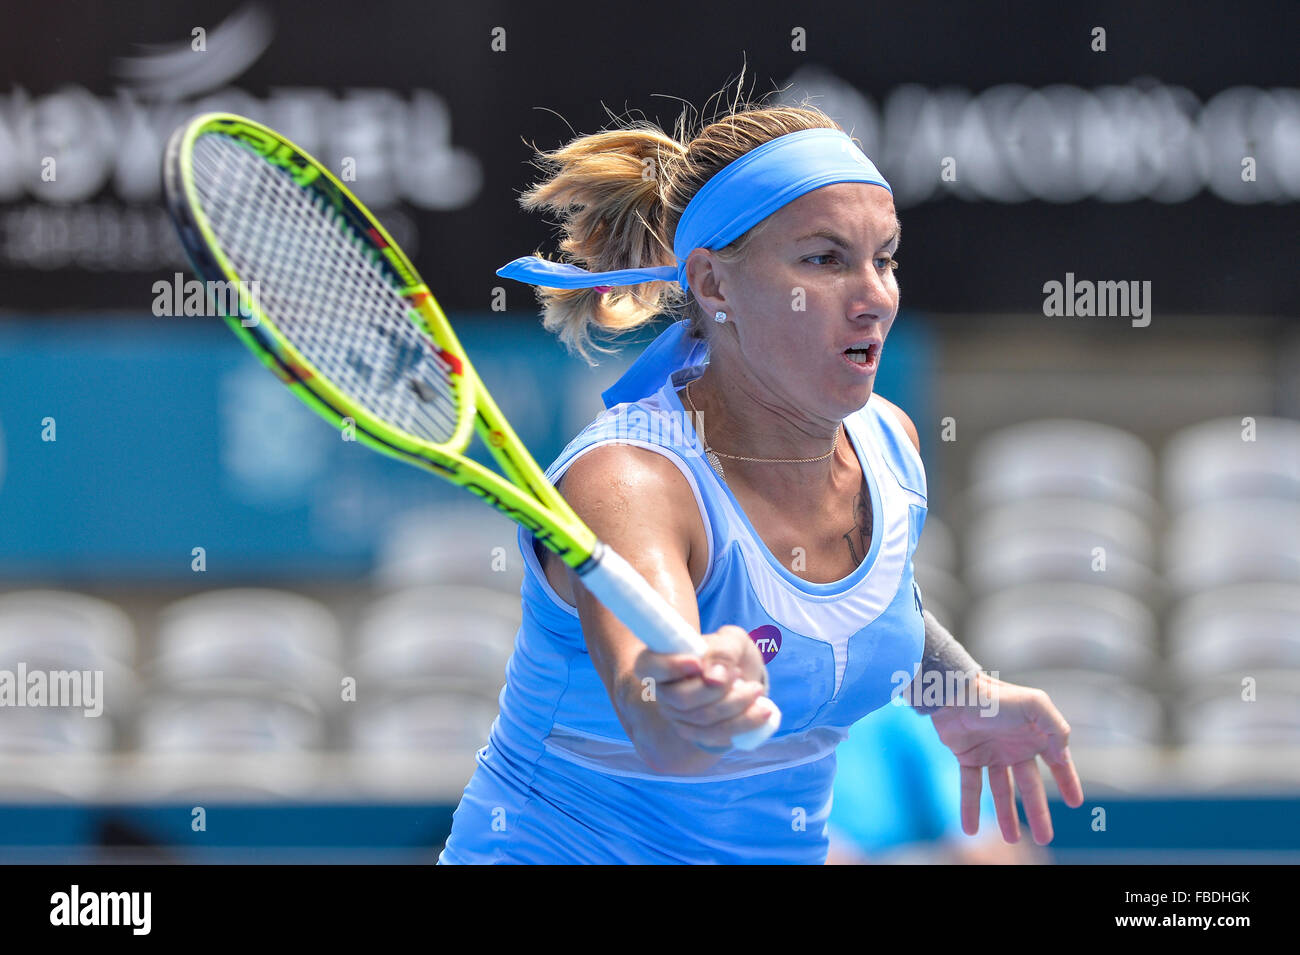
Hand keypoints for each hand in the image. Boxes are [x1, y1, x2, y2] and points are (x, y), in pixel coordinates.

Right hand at [635, 625, 773, 749]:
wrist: (741, 676)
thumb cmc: (729, 653)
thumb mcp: (731, 640)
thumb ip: (723, 651)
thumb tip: (713, 677)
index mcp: (660, 660)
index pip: (648, 666)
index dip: (669, 666)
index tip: (697, 662)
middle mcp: (662, 691)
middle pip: (680, 698)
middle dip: (716, 689)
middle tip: (739, 673)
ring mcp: (677, 716)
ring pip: (702, 719)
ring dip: (736, 704)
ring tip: (755, 688)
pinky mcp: (697, 734)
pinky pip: (717, 735)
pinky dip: (744, 723)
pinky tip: (762, 711)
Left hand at [928, 672, 1083, 844]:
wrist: (954, 693)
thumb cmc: (995, 697)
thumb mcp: (1036, 706)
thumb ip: (1056, 729)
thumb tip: (1063, 757)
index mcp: (1034, 734)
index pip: (1056, 763)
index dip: (1067, 781)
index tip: (1075, 803)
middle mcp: (1014, 745)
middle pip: (1029, 786)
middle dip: (1038, 813)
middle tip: (1045, 839)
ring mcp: (991, 752)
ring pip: (1002, 791)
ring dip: (1006, 816)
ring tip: (1011, 839)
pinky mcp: (967, 756)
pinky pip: (971, 786)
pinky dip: (970, 807)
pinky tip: (970, 829)